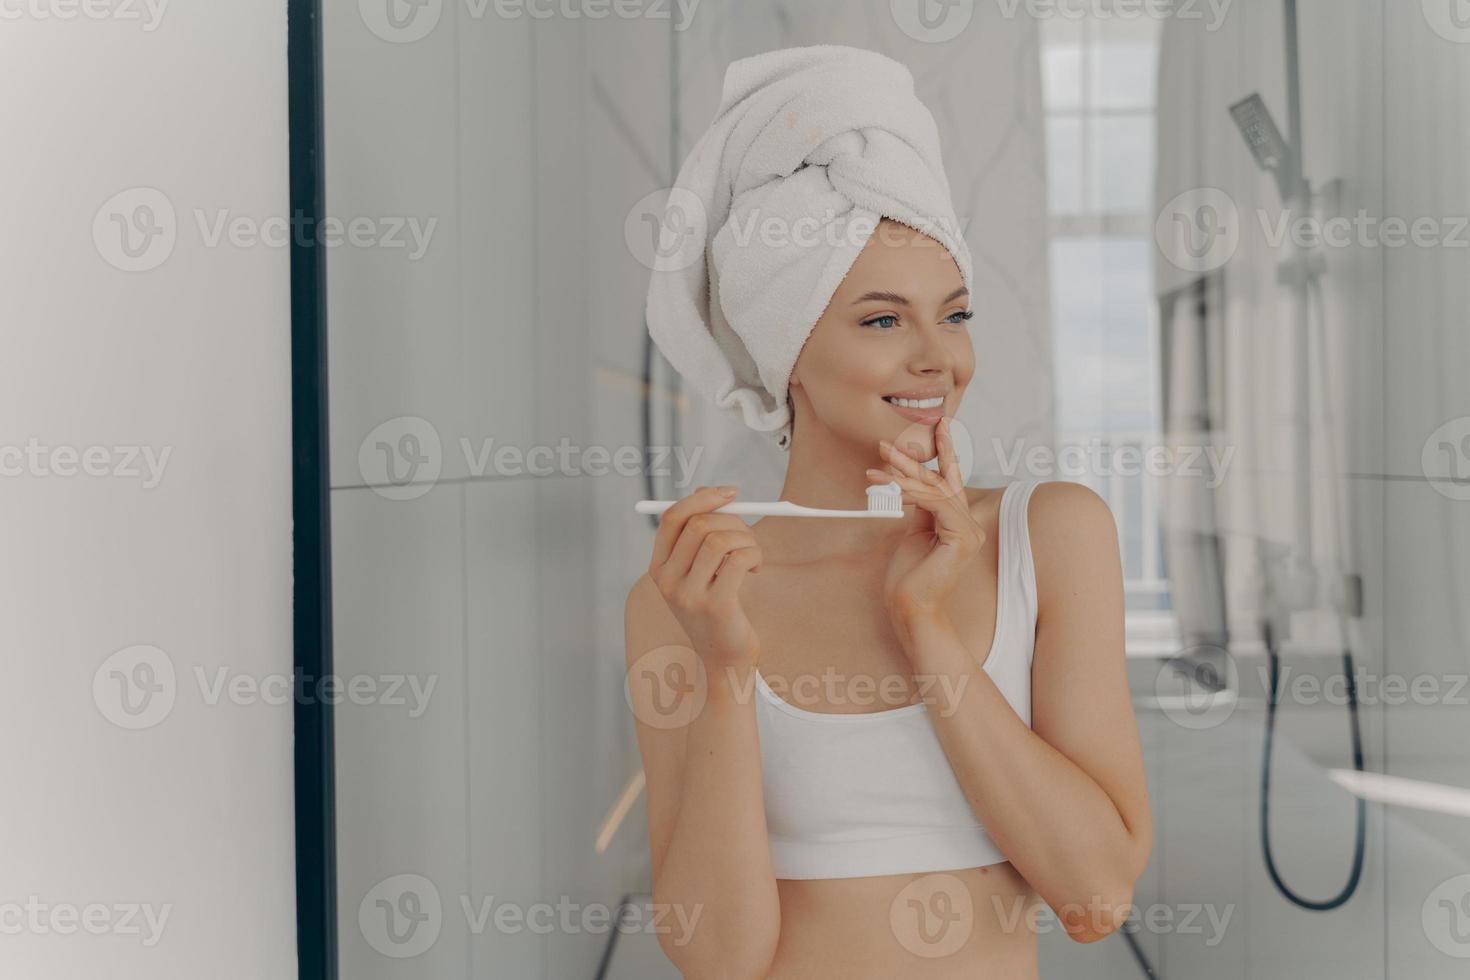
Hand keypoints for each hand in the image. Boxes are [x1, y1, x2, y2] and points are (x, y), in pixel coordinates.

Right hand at [646, 485, 763, 669]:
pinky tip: (755, 568)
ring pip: (720, 539)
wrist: (724, 659)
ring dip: (747, 539)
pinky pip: (738, 559)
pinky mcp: (715, 606)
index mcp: (659, 568)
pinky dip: (754, 555)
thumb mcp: (699, 571)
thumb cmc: (717, 608)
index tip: (731, 492)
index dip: (702, 498)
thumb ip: (698, 534)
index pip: (672, 517)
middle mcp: (667, 581)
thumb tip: (706, 491)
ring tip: (752, 556)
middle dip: (733, 520)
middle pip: (699, 524)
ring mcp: (689, 595)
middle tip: (748, 535)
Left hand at [866, 418, 985, 628]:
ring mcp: (969, 532)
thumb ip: (921, 509)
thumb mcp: (913, 533)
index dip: (946, 452)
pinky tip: (892, 490)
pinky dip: (911, 495)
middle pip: (940, 482)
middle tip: (885, 445)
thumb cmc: (908, 577)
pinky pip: (935, 505)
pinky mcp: (962, 539)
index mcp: (960, 523)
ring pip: (935, 491)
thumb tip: (915, 484)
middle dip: (911, 461)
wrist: (910, 607)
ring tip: (875, 469)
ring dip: (902, 476)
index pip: (952, 481)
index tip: (940, 425)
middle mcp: (970, 525)